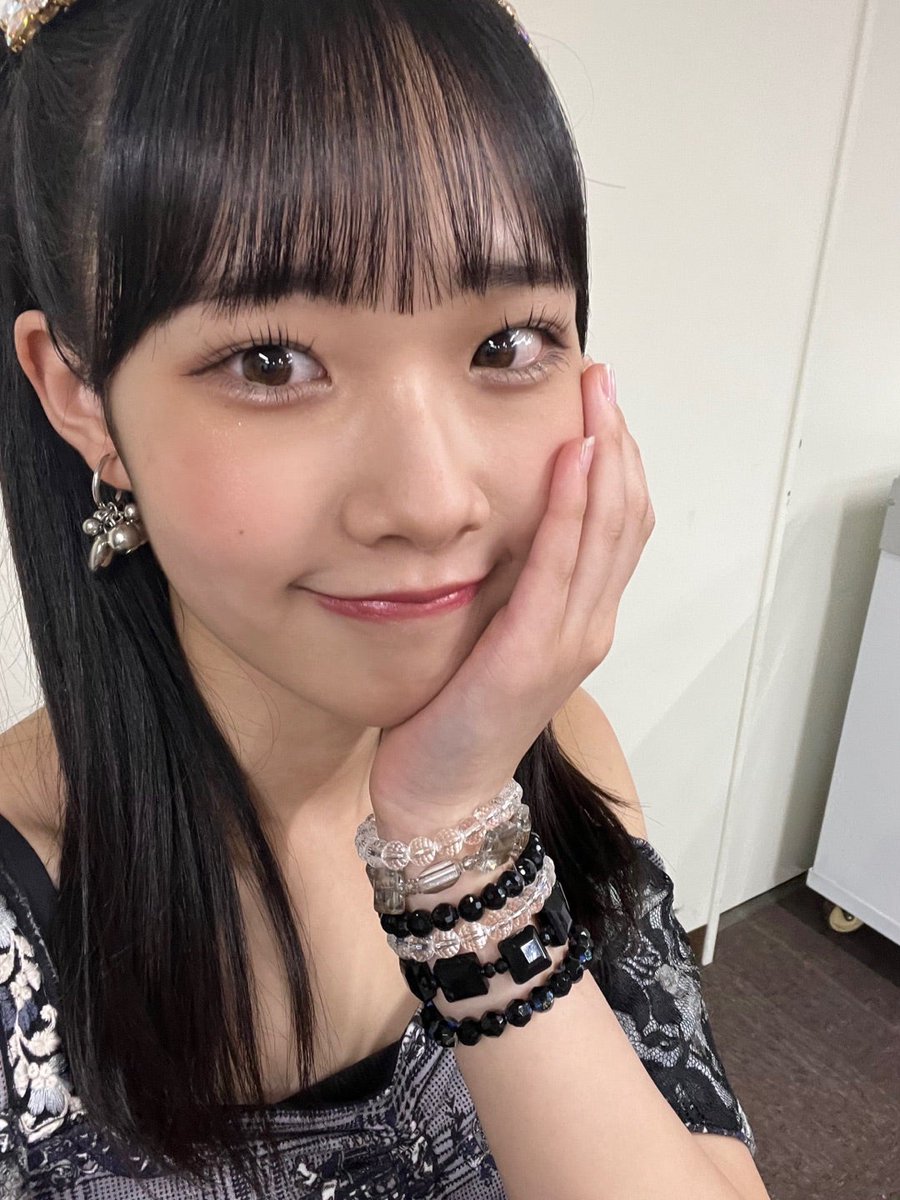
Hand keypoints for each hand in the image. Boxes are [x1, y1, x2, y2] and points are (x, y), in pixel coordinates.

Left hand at [369, 361, 654, 837]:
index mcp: (581, 618)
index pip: (618, 524)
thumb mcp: (493, 637)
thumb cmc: (459, 716)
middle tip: (601, 379)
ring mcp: (569, 638)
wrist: (443, 793)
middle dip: (618, 439)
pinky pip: (559, 566)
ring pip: (605, 531)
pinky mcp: (533, 652)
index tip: (600, 402)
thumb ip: (512, 589)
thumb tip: (497, 525)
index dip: (619, 459)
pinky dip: (571, 508)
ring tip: (595, 398)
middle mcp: (589, 623)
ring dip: (605, 457)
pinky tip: (570, 459)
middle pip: (624, 517)